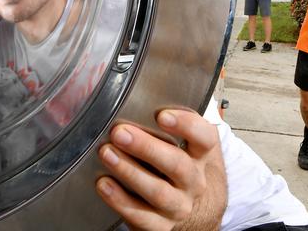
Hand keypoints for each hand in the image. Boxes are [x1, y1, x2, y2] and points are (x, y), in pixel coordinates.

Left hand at [96, 109, 225, 230]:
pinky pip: (142, 218)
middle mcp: (195, 181)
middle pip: (177, 165)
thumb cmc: (187, 167)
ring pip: (158, 192)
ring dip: (130, 171)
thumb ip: (174, 121)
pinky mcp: (161, 226)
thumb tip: (138, 90)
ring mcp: (179, 205)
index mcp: (203, 155)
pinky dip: (121, 201)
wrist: (201, 212)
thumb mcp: (192, 145)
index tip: (162, 115)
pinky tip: (103, 184)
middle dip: (146, 148)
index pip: (204, 137)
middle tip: (120, 132)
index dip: (186, 126)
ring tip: (107, 153)